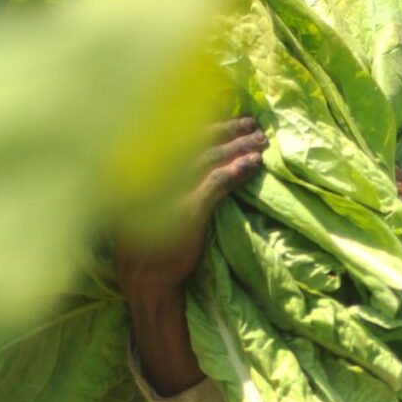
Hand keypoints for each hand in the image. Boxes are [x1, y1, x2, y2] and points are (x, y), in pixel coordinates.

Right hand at [112, 117, 264, 304]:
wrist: (145, 280)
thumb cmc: (146, 244)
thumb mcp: (142, 205)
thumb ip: (158, 179)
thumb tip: (185, 156)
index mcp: (139, 168)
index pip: (177, 135)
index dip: (207, 125)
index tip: (230, 121)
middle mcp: (151, 173)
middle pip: (195, 141)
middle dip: (227, 130)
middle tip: (252, 125)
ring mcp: (168, 190)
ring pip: (209, 157)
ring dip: (238, 146)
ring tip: (261, 143)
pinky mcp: (187, 209)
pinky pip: (217, 182)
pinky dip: (238, 170)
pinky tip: (255, 164)